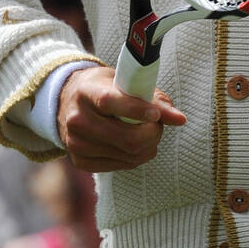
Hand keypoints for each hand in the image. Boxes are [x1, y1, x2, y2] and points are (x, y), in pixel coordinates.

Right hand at [57, 65, 186, 171]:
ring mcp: (77, 144)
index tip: (157, 114)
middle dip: (153, 133)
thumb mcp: (123, 81)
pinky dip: (137, 156)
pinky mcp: (81, 162)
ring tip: (148, 132)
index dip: (137, 110)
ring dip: (149, 146)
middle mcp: (77, 120)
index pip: (110, 102)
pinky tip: (136, 145)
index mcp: (86, 92)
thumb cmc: (103, 88)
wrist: (68, 102)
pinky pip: (122, 165)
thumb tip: (180, 119)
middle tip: (158, 124)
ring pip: (129, 155)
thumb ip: (152, 97)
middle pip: (126, 138)